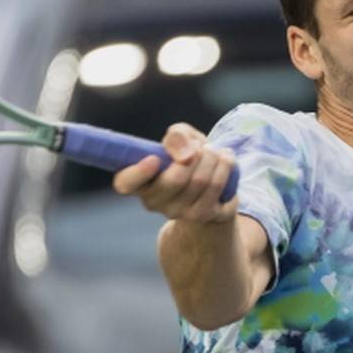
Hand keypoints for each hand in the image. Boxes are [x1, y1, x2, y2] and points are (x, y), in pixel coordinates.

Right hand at [112, 122, 237, 223]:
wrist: (211, 181)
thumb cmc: (186, 155)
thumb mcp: (179, 137)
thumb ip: (176, 136)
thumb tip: (186, 153)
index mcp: (138, 181)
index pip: (125, 183)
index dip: (138, 173)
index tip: (154, 159)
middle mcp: (153, 202)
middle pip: (175, 179)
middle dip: (195, 154)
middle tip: (200, 147)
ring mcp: (178, 213)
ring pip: (200, 181)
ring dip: (213, 157)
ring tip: (215, 151)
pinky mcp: (203, 216)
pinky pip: (218, 187)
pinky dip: (226, 166)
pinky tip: (226, 160)